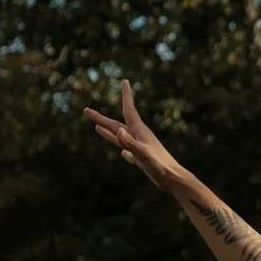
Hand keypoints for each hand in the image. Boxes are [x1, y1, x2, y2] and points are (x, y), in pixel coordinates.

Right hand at [83, 79, 189, 193]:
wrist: (174, 180)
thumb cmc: (161, 167)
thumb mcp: (143, 154)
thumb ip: (131, 143)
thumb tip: (119, 131)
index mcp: (139, 131)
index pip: (129, 109)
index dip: (126, 95)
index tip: (125, 81)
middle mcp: (139, 137)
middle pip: (116, 125)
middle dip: (101, 118)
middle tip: (86, 110)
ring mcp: (140, 149)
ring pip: (120, 138)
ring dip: (108, 132)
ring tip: (96, 128)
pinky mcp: (143, 160)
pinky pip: (129, 153)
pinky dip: (124, 150)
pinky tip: (123, 153)